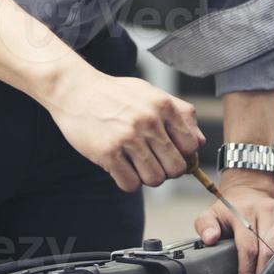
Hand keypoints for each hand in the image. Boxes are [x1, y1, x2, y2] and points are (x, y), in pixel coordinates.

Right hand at [43, 67, 203, 191]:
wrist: (74, 89)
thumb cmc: (115, 93)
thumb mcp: (150, 93)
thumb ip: (179, 114)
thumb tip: (199, 142)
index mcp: (163, 105)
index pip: (192, 146)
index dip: (183, 155)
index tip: (170, 153)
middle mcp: (149, 120)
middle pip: (176, 168)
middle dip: (166, 170)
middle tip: (151, 161)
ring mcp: (128, 137)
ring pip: (155, 179)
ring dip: (146, 177)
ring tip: (134, 163)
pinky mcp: (108, 152)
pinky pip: (130, 184)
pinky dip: (127, 181)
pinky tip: (120, 166)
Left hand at [193, 172, 273, 273]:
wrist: (248, 192)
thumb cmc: (231, 209)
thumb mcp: (212, 214)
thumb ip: (205, 226)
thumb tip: (210, 238)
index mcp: (243, 211)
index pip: (248, 247)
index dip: (248, 269)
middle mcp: (265, 209)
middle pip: (269, 250)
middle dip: (264, 272)